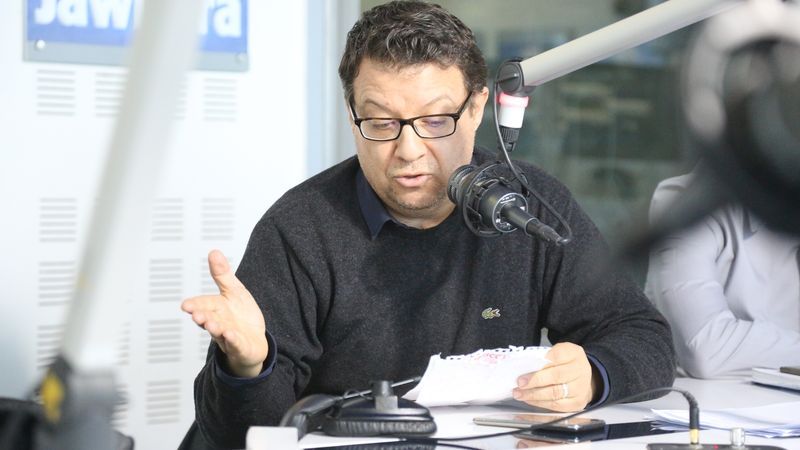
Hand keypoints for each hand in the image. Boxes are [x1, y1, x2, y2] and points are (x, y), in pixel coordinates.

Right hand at [181, 250, 268, 377]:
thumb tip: (213, 252)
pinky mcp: (240, 347)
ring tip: (211, 324)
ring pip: (219, 333)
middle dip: (202, 317)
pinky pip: (236, 344)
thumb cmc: (241, 315)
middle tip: (196, 314)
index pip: (203, 305)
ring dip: (215, 329)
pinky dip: (233, 340)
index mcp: (216, 309)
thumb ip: (222, 274)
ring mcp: (228, 337)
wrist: (254, 340)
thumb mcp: (234, 291)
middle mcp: (219, 323)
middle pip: (208, 320)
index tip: (186, 305)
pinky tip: (230, 335)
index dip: (195, 305)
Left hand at [512, 342, 595, 411]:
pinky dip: (540, 404)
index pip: (557, 356)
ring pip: (555, 393)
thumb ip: (545, 356)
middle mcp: (580, 371)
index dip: (541, 363)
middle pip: (556, 376)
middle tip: (519, 383)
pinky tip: (529, 400)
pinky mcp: (577, 404)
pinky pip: (556, 406)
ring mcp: (580, 389)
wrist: (583, 379)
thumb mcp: (558, 352)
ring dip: (534, 394)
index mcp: (574, 354)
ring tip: (519, 394)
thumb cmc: (565, 364)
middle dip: (535, 380)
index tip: (524, 367)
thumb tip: (525, 366)